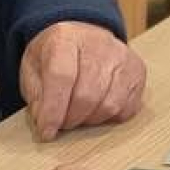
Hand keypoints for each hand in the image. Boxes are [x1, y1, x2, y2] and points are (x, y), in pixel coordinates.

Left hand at [19, 21, 144, 139]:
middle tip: (62, 123)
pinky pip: (127, 107)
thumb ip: (36, 96)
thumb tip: (46, 123)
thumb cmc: (55, 56)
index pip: (61, 77)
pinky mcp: (137, 71)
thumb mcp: (32, 68)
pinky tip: (97, 109)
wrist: (81, 37)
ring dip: (91, 119)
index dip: (54, 110)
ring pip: (109, 105)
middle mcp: (98, 43)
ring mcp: (122, 57)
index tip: (47, 131)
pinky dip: (110, 117)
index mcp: (65, 39)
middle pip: (87, 95)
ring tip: (79, 114)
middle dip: (71, 118)